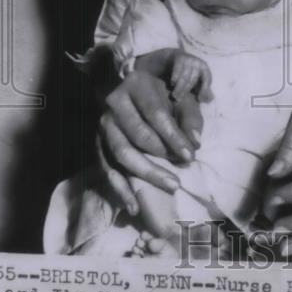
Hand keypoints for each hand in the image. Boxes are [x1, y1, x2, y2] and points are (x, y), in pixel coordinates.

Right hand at [97, 69, 203, 214]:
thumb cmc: (162, 95)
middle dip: (159, 160)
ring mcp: (102, 123)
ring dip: (145, 174)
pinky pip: (106, 168)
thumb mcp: (180, 97)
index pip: (156, 114)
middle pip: (136, 136)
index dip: (173, 136)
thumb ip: (190, 117)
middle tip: (178, 180)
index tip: (190, 156)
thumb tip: (194, 143)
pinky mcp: (96, 142)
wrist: (129, 89)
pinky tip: (134, 206)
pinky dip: (120, 189)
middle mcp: (114, 103)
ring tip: (168, 187)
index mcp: (136, 85)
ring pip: (120, 153)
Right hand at [171, 51, 212, 101]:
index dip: (204, 90)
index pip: (207, 80)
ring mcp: (189, 59)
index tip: (199, 99)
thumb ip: (204, 90)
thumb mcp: (197, 80)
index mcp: (205, 68)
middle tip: (178, 99)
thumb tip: (211, 99)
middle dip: (185, 91)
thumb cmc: (189, 72)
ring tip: (174, 95)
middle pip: (193, 80)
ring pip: (184, 77)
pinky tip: (172, 84)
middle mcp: (198, 63)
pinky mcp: (180, 57)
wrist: (175, 56)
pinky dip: (174, 78)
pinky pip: (177, 70)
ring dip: (178, 87)